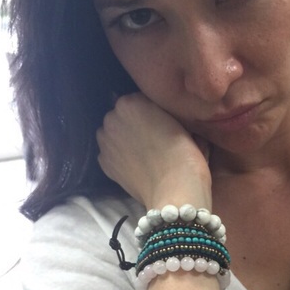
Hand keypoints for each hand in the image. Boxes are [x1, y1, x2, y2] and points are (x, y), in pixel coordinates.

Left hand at [96, 92, 211, 207]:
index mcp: (130, 102)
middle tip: (152, 138)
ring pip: (112, 134)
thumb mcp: (179, 120)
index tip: (161, 123)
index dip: (150, 112)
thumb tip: (158, 115)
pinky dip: (119, 157)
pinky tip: (135, 165)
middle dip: (133, 124)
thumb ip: (161, 111)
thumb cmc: (185, 154)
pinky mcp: (104, 164)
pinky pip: (110, 154)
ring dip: (123, 140)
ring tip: (142, 153)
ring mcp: (104, 142)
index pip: (138, 99)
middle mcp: (111, 118)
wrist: (175, 190)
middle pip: (121, 116)